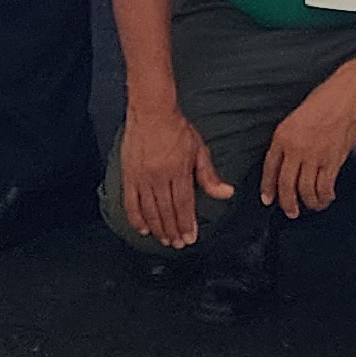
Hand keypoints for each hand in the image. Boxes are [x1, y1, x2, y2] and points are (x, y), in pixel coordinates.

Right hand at [118, 106, 232, 249]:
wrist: (151, 111)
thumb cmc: (177, 128)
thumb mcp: (199, 150)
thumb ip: (209, 176)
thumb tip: (226, 193)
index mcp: (179, 171)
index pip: (184, 205)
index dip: (187, 224)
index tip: (191, 238)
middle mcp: (159, 177)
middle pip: (167, 211)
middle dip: (174, 231)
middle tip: (179, 244)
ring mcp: (142, 178)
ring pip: (150, 211)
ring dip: (159, 229)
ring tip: (165, 240)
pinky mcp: (129, 176)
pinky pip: (131, 203)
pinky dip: (136, 218)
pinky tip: (143, 229)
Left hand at [258, 82, 355, 217]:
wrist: (347, 94)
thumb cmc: (325, 100)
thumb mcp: (296, 118)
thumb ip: (291, 141)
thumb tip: (290, 164)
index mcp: (282, 136)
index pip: (270, 168)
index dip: (268, 187)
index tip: (268, 199)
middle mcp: (295, 148)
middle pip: (286, 185)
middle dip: (287, 203)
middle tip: (291, 212)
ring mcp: (314, 155)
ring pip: (305, 190)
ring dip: (309, 203)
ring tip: (312, 205)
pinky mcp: (332, 160)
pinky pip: (325, 187)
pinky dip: (325, 197)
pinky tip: (326, 198)